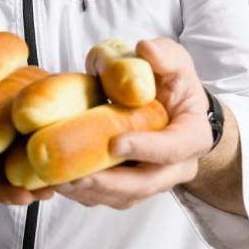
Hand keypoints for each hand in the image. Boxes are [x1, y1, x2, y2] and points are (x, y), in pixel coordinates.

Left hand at [54, 38, 213, 208]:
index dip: (146, 149)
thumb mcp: (174, 63)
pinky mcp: (130, 188)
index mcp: (192, 136)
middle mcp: (177, 167)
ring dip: (90, 191)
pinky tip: (56, 181)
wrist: (172, 109)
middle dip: (110, 183)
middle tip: (75, 175)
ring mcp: (153, 181)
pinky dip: (82, 192)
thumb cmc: (171, 85)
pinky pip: (107, 197)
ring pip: (123, 196)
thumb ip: (165, 55)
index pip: (174, 148)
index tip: (115, 143)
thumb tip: (146, 50)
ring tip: (57, 180)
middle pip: (146, 183)